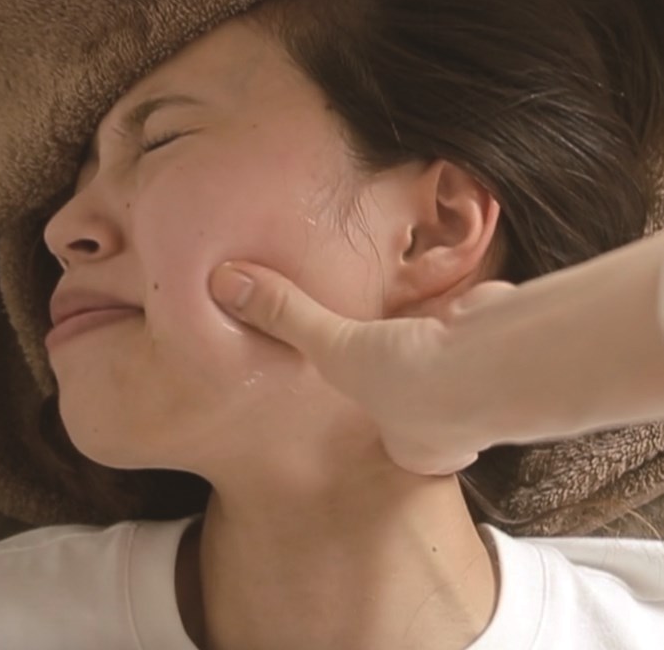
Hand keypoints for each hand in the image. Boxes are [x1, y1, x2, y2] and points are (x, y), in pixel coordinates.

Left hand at [209, 262, 517, 475]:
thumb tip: (224, 282)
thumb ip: (286, 316)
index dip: (386, 425)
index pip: (397, 444)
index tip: (375, 406)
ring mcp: (487, 392)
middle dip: (422, 388)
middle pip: (430, 406)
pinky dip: (467, 315)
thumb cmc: (409, 381)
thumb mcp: (335, 348)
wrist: (491, 365)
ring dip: (445, 348)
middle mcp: (455, 430)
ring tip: (421, 329)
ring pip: (457, 368)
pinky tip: (456, 304)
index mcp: (414, 447)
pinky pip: (476, 330)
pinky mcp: (505, 349)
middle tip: (400, 366)